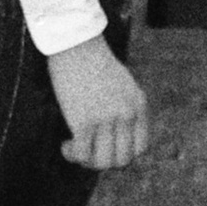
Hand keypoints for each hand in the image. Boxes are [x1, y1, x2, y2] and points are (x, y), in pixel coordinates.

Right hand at [46, 35, 148, 171]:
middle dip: (103, 162)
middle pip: (122, 160)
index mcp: (138, 105)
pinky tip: (66, 145)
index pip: (140, 148)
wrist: (76, 43)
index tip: (106, 149)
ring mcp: (106, 119)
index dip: (122, 155)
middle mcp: (126, 114)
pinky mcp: (84, 121)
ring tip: (75, 149)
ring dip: (87, 162)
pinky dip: (73, 155)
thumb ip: (124, 105)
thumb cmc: (93, 59)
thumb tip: (115, 132)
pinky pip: (82, 153)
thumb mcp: (122, 83)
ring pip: (103, 162)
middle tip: (88, 152)